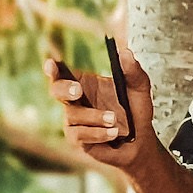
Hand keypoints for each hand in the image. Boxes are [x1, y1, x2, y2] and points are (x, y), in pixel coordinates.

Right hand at [45, 45, 156, 173]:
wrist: (140, 140)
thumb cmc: (135, 110)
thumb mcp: (139, 88)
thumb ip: (133, 71)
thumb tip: (125, 53)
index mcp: (85, 81)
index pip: (63, 70)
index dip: (53, 67)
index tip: (51, 63)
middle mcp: (75, 99)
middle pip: (56, 90)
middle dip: (64, 88)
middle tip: (78, 90)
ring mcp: (74, 119)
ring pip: (73, 115)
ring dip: (95, 117)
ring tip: (114, 119)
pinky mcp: (77, 138)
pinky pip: (80, 134)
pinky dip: (98, 133)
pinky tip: (113, 133)